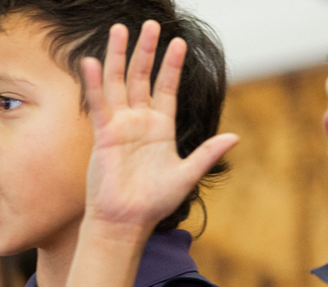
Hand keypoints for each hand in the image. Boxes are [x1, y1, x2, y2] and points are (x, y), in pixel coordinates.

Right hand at [81, 21, 237, 230]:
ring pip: (118, 83)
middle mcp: (139, 122)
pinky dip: (95, 84)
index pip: (167, 88)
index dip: (171, 65)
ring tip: (119, 29)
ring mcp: (120, 126)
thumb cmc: (155, 203)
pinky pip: (99, 105)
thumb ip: (207, 154)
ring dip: (118, 57)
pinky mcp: (104, 136)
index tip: (178, 42)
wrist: (127, 221)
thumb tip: (235, 137)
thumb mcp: (187, 175)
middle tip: (149, 24)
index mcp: (161, 128)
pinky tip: (93, 62)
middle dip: (145, 50)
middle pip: (140, 77)